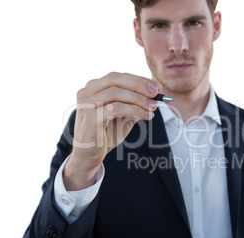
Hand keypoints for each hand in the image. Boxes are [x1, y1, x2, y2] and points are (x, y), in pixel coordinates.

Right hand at [63, 72, 160, 189]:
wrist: (90, 155)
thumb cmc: (106, 133)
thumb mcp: (124, 115)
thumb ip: (134, 104)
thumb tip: (155, 97)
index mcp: (94, 87)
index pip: (119, 76)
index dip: (139, 79)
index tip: (157, 87)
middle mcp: (87, 91)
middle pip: (115, 79)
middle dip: (138, 84)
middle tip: (156, 93)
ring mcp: (86, 103)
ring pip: (115, 93)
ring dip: (139, 99)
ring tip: (154, 107)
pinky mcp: (90, 117)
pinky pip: (115, 108)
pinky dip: (134, 110)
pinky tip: (147, 116)